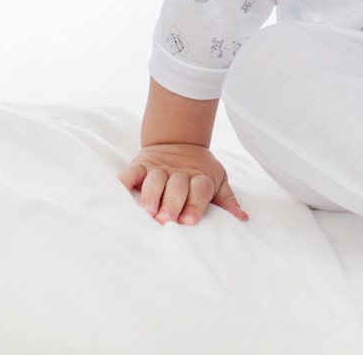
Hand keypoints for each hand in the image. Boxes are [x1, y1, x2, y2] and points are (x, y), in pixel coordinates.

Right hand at [118, 142, 247, 224]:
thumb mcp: (217, 182)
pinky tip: (120, 190)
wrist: (179, 141)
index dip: (195, 204)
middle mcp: (179, 173)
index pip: (199, 190)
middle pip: (177, 186)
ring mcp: (159, 168)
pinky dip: (125, 179)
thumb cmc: (199, 172)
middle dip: (172, 203)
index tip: (189, 220)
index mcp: (200, 178)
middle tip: (166, 219)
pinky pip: (132, 171)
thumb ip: (226, 200)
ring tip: (147, 210)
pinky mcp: (142, 165)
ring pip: (155, 179)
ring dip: (151, 194)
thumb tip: (242, 218)